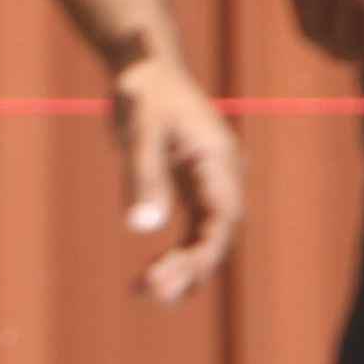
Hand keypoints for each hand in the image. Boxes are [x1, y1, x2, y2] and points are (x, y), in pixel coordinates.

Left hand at [104, 58, 244, 304]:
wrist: (145, 69)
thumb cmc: (143, 93)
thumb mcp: (139, 130)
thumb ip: (142, 176)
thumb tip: (141, 228)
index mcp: (219, 161)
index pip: (223, 218)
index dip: (205, 251)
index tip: (176, 276)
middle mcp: (223, 178)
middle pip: (217, 235)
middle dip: (191, 267)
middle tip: (154, 292)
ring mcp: (210, 186)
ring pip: (206, 240)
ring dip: (183, 269)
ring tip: (147, 294)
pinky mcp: (192, 191)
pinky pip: (192, 233)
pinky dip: (174, 256)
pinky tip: (147, 282)